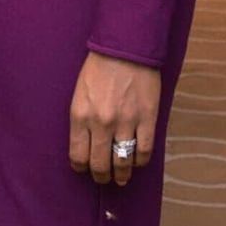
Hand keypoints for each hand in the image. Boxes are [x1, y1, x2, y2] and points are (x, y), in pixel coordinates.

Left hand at [69, 52, 160, 186]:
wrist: (125, 47)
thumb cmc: (99, 67)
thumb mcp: (79, 93)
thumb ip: (82, 119)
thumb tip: (86, 144)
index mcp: (80, 115)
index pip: (78, 156)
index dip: (82, 167)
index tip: (85, 167)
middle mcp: (101, 123)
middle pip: (100, 165)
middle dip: (101, 176)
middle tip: (104, 178)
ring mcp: (125, 123)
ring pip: (122, 162)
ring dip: (122, 174)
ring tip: (122, 176)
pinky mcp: (147, 119)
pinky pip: (144, 152)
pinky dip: (140, 161)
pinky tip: (137, 161)